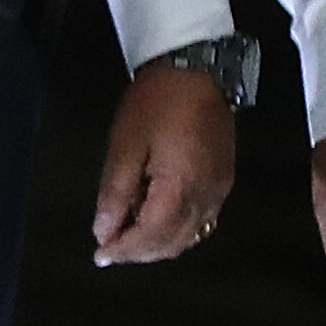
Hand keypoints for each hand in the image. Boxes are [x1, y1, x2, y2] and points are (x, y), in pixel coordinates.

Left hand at [91, 66, 237, 266]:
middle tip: (110, 248)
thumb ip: (115, 193)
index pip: (151, 235)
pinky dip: (177, 230)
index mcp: (180, 186)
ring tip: (128, 236)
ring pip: (191, 236)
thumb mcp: (125, 146)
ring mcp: (219, 189)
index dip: (125, 250)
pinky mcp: (224, 181)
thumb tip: (104, 230)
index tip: (101, 255)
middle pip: (173, 242)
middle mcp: (206, 194)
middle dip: (140, 252)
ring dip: (159, 244)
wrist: (196, 71)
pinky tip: (155, 219)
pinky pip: (202, 220)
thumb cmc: (157, 102)